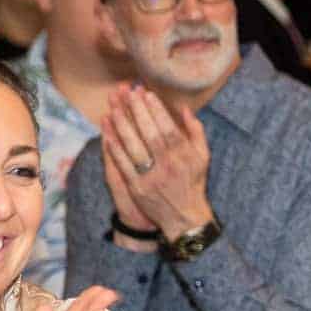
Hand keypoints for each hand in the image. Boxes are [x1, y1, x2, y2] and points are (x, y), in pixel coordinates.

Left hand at [102, 86, 211, 239]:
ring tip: (113, 108)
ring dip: (122, 126)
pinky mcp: (138, 188)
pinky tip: (107, 134)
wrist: (185, 217)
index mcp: (184, 155)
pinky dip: (115, 149)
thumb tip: (184, 108)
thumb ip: (196, 131)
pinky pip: (124, 165)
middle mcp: (168, 165)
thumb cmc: (193, 183)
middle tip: (127, 93)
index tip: (146, 93)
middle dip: (137, 111)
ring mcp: (151, 177)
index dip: (156, 110)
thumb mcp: (202, 156)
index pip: (168, 128)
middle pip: (150, 134)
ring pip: (134, 147)